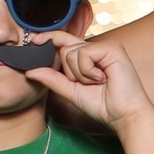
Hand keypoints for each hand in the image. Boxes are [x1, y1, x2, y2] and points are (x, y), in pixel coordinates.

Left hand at [24, 35, 153, 130]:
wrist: (124, 115)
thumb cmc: (103, 105)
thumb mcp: (71, 91)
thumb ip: (52, 79)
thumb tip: (30, 70)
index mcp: (89, 56)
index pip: (63, 41)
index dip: (48, 38)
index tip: (33, 40)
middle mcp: (97, 48)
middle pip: (64, 49)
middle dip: (70, 72)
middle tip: (89, 83)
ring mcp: (105, 46)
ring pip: (72, 52)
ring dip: (81, 74)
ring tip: (98, 82)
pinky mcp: (112, 48)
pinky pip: (84, 54)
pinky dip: (88, 71)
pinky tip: (103, 78)